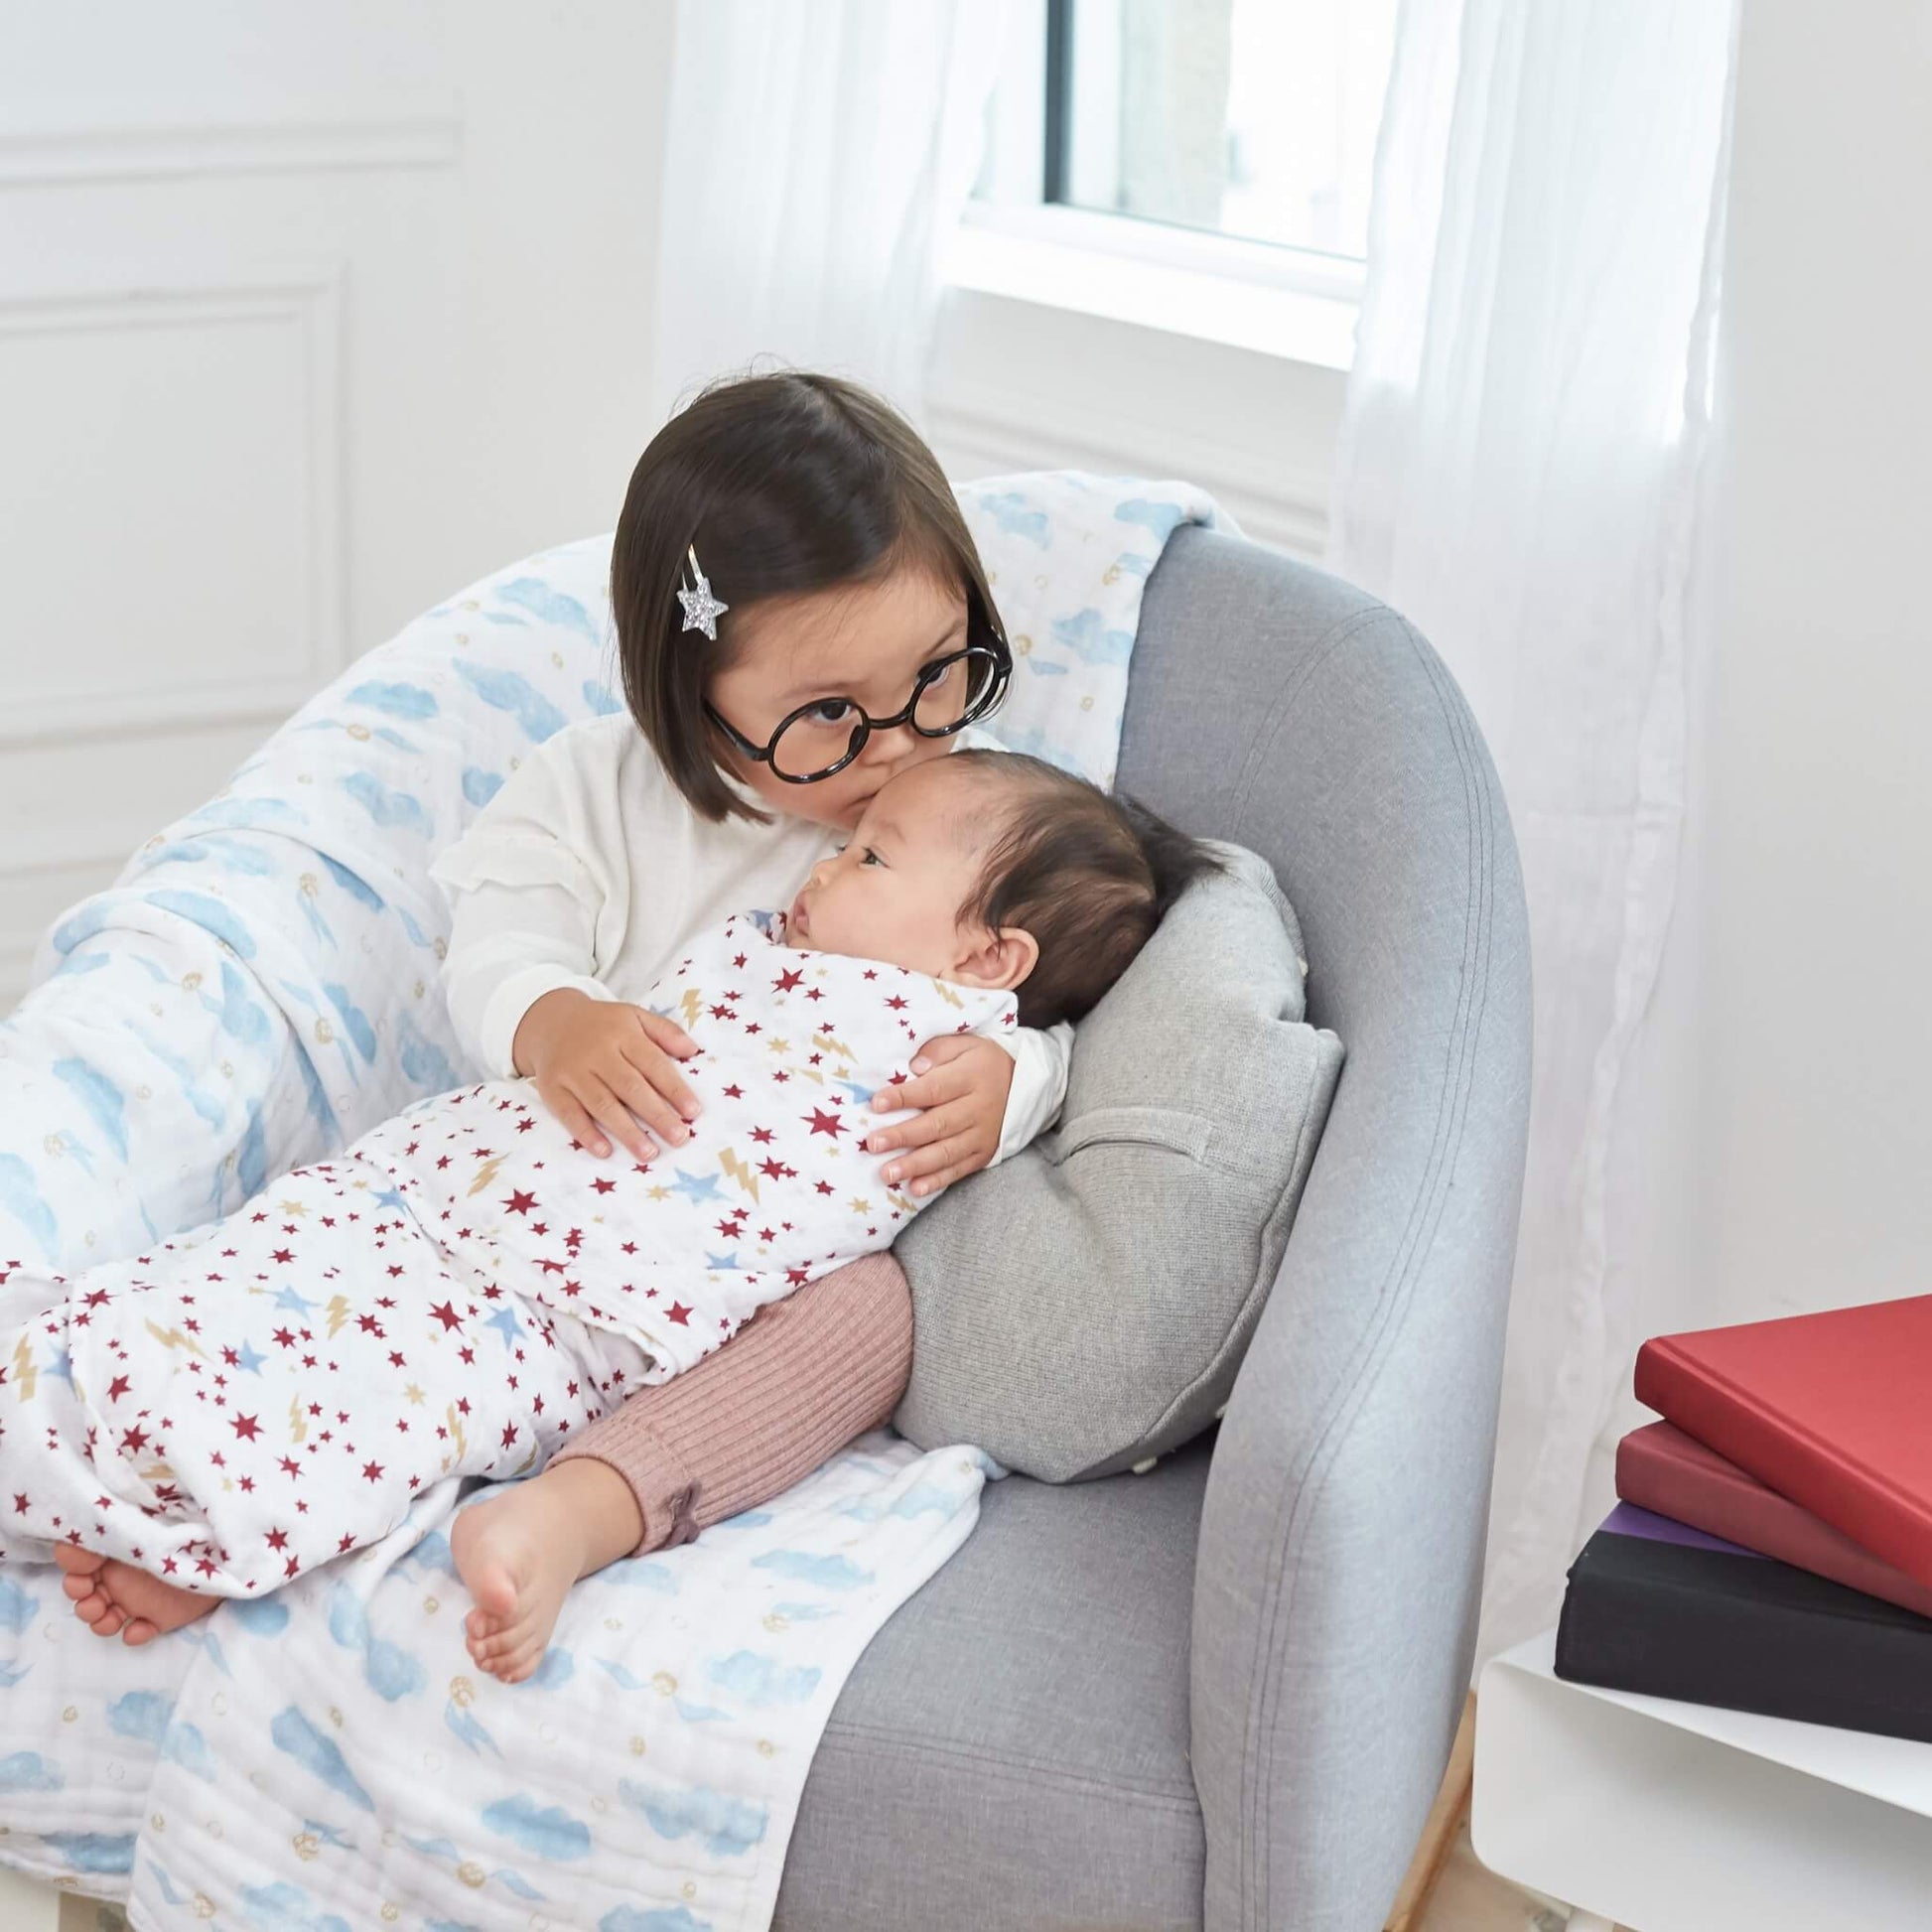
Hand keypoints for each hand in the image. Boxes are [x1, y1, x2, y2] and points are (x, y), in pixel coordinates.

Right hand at [512, 989, 701, 1162]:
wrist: (551, 1022)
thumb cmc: (603, 1025)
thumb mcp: (635, 1016)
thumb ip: (665, 1031)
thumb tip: (693, 1050)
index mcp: (622, 1033)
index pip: (653, 1063)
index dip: (674, 1089)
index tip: (693, 1112)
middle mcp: (597, 1053)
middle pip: (630, 1087)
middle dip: (656, 1115)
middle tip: (679, 1137)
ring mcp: (572, 1072)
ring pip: (602, 1104)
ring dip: (626, 1131)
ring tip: (649, 1153)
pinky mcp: (552, 1089)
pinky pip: (569, 1114)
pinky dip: (586, 1133)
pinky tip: (605, 1151)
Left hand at [866, 1033, 1012, 1196]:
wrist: (1025, 1085)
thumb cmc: (982, 1062)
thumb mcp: (965, 1044)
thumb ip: (938, 1051)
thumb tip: (915, 1066)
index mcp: (970, 1078)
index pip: (934, 1089)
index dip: (905, 1097)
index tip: (876, 1103)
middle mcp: (977, 1109)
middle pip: (937, 1124)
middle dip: (903, 1136)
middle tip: (874, 1144)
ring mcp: (982, 1135)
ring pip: (946, 1152)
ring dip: (916, 1165)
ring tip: (888, 1173)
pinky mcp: (984, 1154)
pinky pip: (959, 1170)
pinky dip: (937, 1180)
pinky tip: (915, 1188)